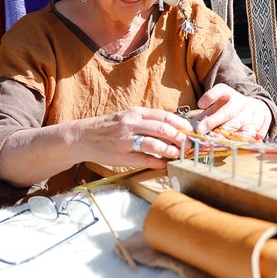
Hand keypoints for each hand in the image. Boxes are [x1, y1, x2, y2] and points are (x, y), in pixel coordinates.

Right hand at [75, 106, 191, 168]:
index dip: (181, 124)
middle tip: (190, 145)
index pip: (165, 116)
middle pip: (163, 129)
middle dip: (180, 138)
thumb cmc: (110, 127)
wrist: (84, 137)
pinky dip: (158, 162)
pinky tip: (165, 164)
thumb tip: (174, 128)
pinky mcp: (121, 155)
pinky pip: (144, 159)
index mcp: (136, 113)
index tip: (192, 131)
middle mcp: (132, 124)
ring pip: (154, 143)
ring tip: (180, 155)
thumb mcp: (129, 117)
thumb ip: (148, 121)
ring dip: (171, 151)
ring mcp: (125, 140)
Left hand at [194, 84, 271, 140]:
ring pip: (238, 125)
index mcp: (229, 95)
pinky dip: (241, 142)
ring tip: (213, 142)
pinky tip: (233, 147)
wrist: (256, 111)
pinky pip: (248, 137)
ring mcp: (249, 116)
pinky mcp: (256, 128)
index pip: (221, 90)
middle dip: (213, 121)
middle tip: (200, 130)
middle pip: (227, 112)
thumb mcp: (218, 107)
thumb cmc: (230, 110)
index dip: (211, 95)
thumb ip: (204, 116)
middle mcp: (240, 104)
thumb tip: (184, 127)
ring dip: (225, 134)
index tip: (200, 104)